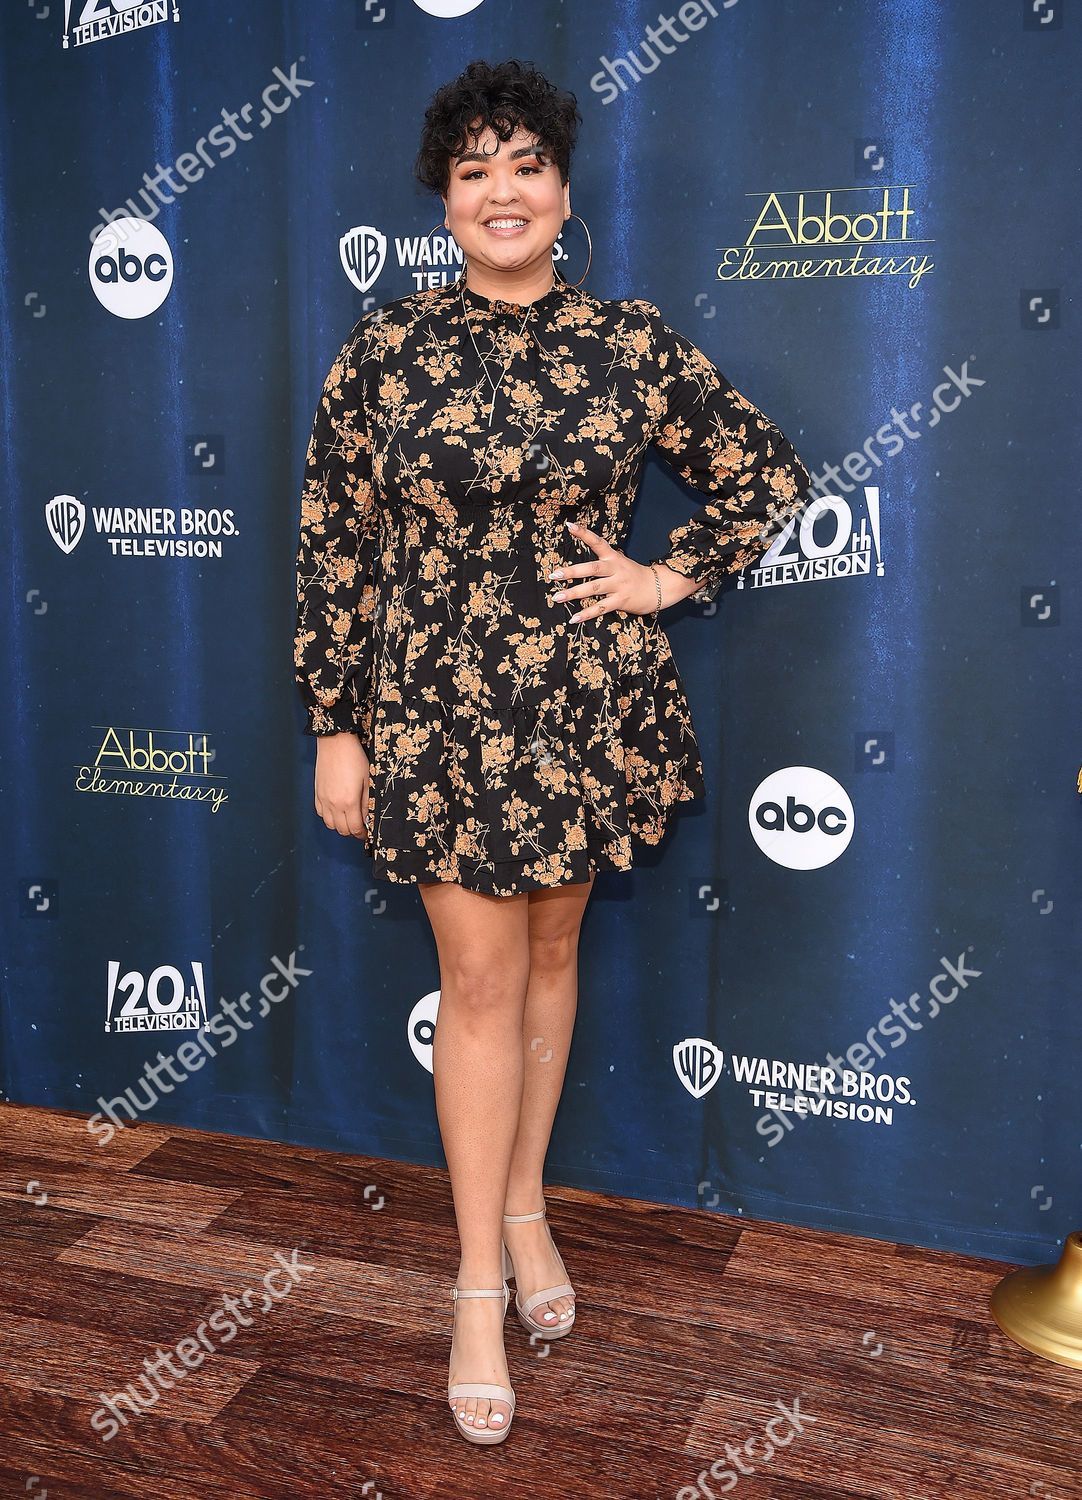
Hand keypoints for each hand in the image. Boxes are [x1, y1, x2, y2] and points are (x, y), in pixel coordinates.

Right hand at [314, 732, 371, 839]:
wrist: (335, 743)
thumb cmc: (354, 758)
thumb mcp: (367, 781)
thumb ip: (367, 802)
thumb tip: (367, 817)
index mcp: (349, 801)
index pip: (355, 828)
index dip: (362, 834)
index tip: (366, 833)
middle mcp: (334, 804)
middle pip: (341, 830)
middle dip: (352, 832)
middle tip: (359, 827)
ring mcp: (323, 799)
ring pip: (330, 824)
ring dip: (340, 826)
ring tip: (348, 819)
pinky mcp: (317, 793)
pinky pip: (321, 813)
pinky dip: (329, 817)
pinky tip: (336, 810)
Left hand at [548, 520, 694, 620]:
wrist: (660, 588)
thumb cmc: (634, 576)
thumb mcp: (621, 563)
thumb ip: (603, 563)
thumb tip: (579, 567)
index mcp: (614, 558)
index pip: (598, 542)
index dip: (584, 533)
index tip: (570, 526)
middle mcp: (616, 569)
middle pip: (591, 569)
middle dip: (572, 572)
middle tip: (554, 575)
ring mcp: (619, 585)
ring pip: (593, 588)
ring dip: (574, 593)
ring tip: (557, 597)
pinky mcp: (621, 601)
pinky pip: (601, 608)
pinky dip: (587, 614)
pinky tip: (574, 618)